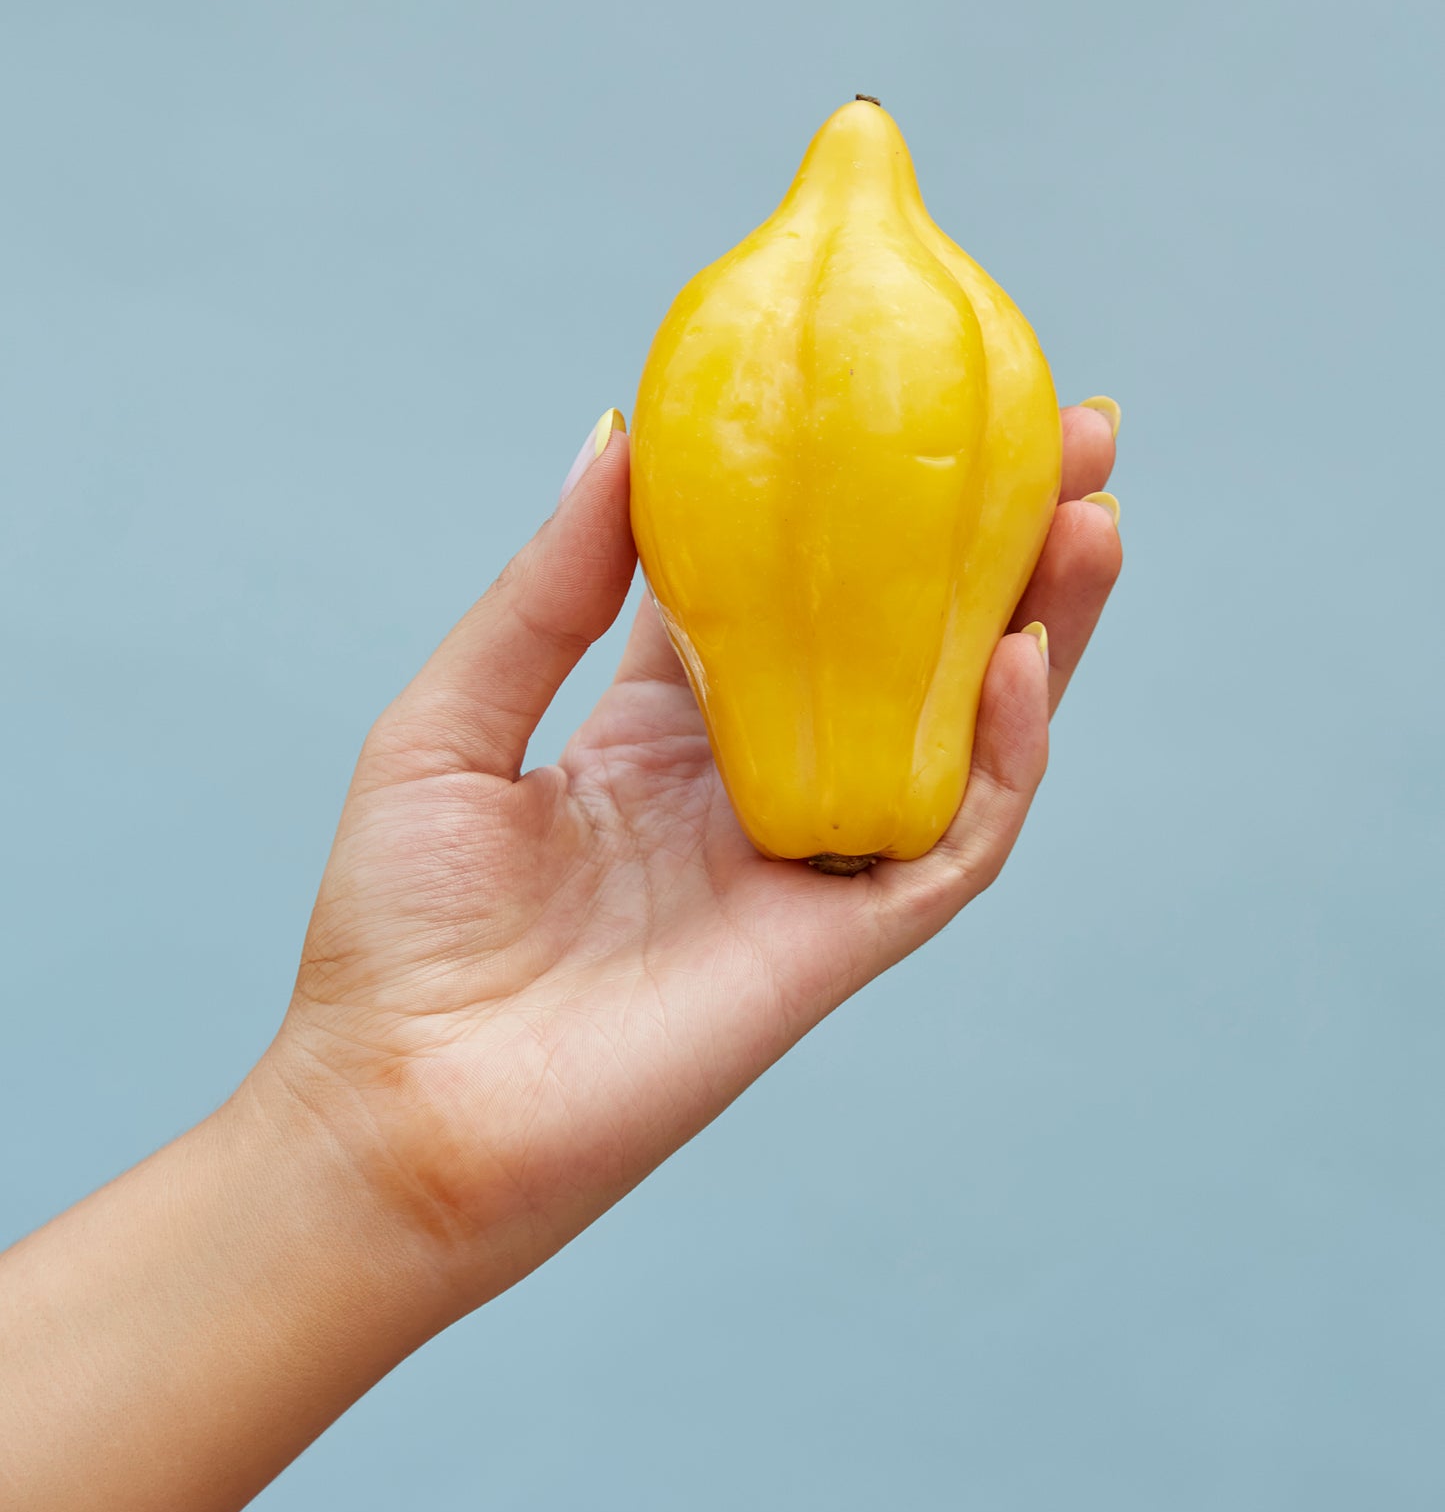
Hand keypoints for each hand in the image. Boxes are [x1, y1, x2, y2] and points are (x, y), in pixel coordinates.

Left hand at [272, 402, 1122, 1306]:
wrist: (400, 1113)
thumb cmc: (398, 928)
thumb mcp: (451, 722)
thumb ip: (545, 591)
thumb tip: (618, 432)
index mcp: (667, 727)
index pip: (793, 592)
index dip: (857, 502)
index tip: (908, 399)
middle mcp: (758, 781)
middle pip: (906, 647)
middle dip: (992, 546)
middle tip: (1068, 437)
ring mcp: (808, 862)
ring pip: (961, 735)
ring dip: (1039, 632)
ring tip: (1089, 519)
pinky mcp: (837, 945)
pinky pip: (951, 843)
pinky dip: (998, 756)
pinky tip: (1018, 659)